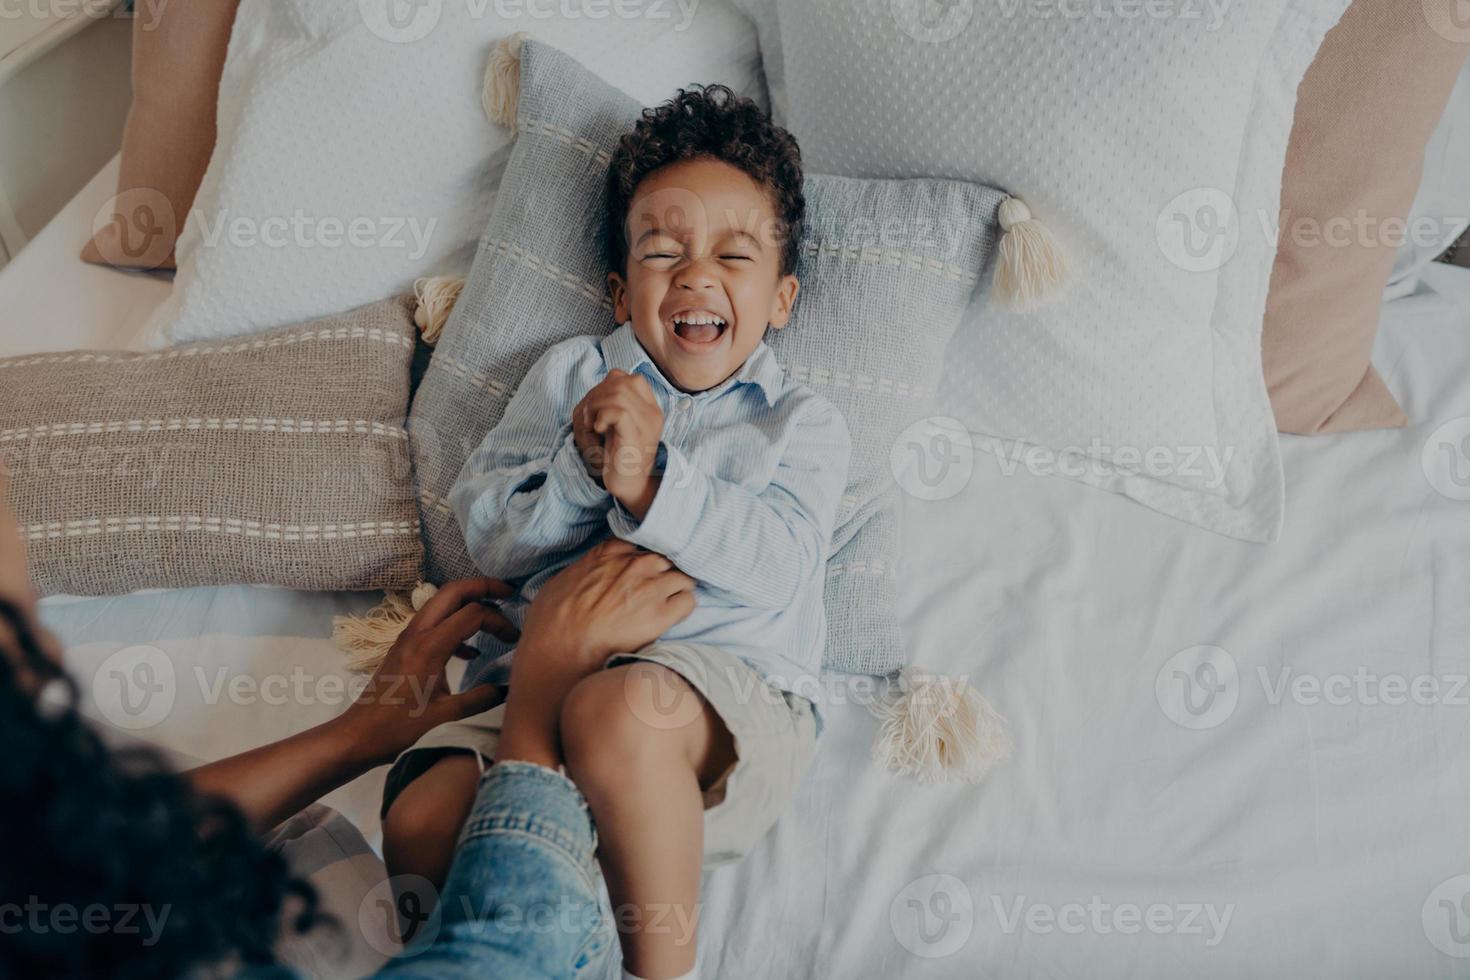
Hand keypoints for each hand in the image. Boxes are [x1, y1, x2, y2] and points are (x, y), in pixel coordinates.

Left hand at [338, 577, 520, 768]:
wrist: (360, 735)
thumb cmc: (400, 728)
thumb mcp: (447, 716)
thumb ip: (481, 699)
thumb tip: (507, 687)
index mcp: (430, 647)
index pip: (473, 614)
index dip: (499, 621)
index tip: (514, 638)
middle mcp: (417, 634)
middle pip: (453, 591)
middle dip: (483, 586)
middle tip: (508, 593)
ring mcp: (408, 638)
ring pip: (441, 603)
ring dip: (468, 601)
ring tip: (493, 615)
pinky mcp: (404, 647)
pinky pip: (433, 621)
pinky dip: (455, 622)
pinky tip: (470, 648)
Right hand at [497, 539, 695, 767]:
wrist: (560, 653)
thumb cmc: (551, 623)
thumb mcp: (559, 582)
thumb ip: (583, 570)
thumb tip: (588, 574)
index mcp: (608, 554)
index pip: (639, 545)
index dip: (641, 562)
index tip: (639, 574)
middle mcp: (633, 565)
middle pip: (664, 559)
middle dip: (662, 574)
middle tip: (655, 593)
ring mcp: (650, 587)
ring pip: (682, 577)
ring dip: (677, 590)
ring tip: (667, 606)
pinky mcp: (661, 614)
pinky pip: (688, 602)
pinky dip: (684, 608)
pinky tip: (672, 620)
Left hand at [575, 370, 662, 515]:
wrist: (629, 487)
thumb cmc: (616, 458)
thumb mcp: (614, 425)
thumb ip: (612, 403)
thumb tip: (601, 389)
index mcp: (650, 408)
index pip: (631, 378)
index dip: (607, 386)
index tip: (598, 409)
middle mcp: (652, 413)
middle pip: (621, 381)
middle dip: (596, 395)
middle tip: (589, 418)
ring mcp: (647, 424)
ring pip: (618, 393)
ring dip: (595, 407)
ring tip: (592, 426)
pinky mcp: (637, 435)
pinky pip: (619, 410)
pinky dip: (601, 417)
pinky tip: (598, 431)